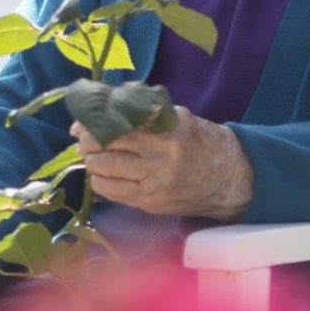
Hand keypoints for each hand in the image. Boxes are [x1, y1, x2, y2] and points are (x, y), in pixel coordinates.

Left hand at [71, 106, 253, 220]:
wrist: (230, 178)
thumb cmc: (199, 141)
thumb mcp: (177, 117)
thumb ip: (143, 112)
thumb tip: (102, 108)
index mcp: (166, 129)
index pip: (117, 123)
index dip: (92, 124)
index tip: (79, 125)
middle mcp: (160, 155)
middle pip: (107, 146)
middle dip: (87, 144)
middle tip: (81, 141)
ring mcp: (155, 182)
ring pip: (106, 170)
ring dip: (92, 162)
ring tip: (90, 157)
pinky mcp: (152, 202)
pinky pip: (114, 193)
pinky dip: (100, 182)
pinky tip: (100, 176)